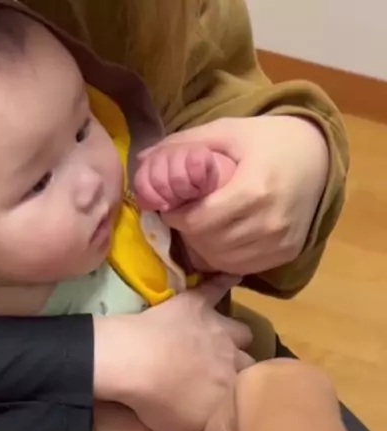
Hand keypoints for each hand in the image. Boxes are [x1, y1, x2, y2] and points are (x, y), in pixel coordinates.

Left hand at [94, 277, 253, 430]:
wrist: (135, 363)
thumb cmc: (161, 403)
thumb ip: (213, 428)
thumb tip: (222, 428)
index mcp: (234, 387)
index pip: (249, 391)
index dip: (241, 397)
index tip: (233, 401)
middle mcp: (235, 354)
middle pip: (249, 360)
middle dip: (243, 368)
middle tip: (225, 376)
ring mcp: (217, 325)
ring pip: (240, 329)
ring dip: (235, 336)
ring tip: (225, 342)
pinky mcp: (195, 303)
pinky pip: (215, 287)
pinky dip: (223, 282)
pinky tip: (231, 275)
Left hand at [141, 116, 328, 274]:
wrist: (318, 157)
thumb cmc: (267, 140)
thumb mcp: (226, 132)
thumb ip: (185, 146)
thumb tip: (142, 161)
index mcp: (254, 190)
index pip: (198, 221)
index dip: (176, 215)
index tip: (171, 205)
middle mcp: (269, 223)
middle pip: (208, 243)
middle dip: (187, 232)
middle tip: (183, 216)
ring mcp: (279, 243)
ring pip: (222, 261)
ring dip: (203, 247)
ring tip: (200, 226)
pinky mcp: (285, 255)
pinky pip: (241, 268)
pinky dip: (224, 257)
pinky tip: (220, 238)